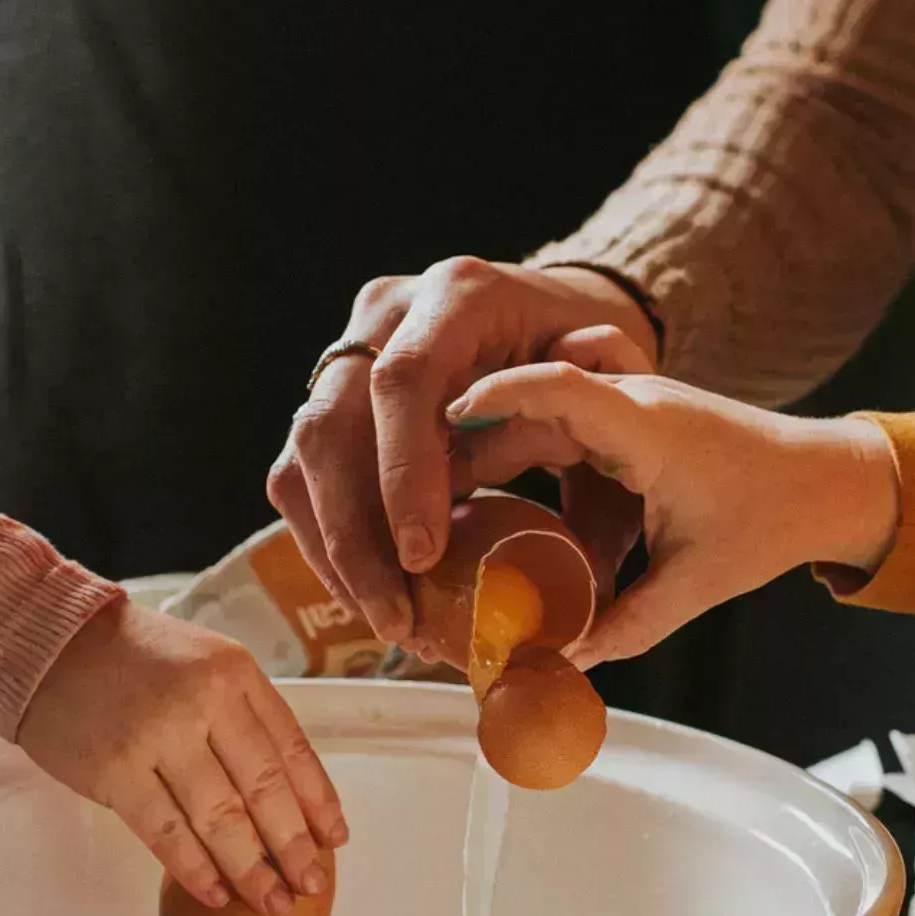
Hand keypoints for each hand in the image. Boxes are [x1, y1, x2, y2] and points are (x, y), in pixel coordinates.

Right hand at [14, 601, 347, 913]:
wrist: (50, 641)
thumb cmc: (133, 656)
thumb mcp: (204, 662)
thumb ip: (243, 714)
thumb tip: (284, 792)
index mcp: (235, 673)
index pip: (291, 748)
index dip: (318, 801)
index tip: (334, 840)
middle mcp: (203, 702)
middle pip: (263, 789)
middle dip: (293, 846)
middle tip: (310, 886)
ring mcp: (157, 737)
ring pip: (220, 818)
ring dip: (251, 870)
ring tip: (272, 903)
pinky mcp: (114, 771)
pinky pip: (166, 832)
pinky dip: (195, 870)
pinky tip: (216, 895)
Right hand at [268, 257, 660, 652]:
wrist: (562, 317)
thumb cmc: (592, 361)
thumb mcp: (612, 396)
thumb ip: (595, 461)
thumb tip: (583, 565)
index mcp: (460, 294)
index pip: (405, 378)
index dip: (403, 470)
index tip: (423, 555)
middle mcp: (389, 312)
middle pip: (331, 423)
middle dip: (356, 534)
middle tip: (398, 617)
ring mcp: (351, 349)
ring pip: (303, 455)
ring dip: (336, 549)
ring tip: (387, 621)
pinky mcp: (333, 394)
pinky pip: (301, 473)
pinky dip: (329, 540)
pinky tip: (369, 593)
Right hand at [442, 361, 901, 665]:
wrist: (829, 480)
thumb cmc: (776, 515)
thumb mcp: (700, 580)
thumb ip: (630, 624)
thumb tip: (562, 664)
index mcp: (649, 425)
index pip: (558, 387)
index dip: (494, 397)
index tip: (438, 423)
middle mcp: (628, 403)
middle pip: (522, 407)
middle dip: (459, 445)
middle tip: (405, 497)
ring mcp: (621, 409)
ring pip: (528, 417)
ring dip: (477, 451)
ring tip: (423, 501)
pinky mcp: (619, 425)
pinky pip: (548, 426)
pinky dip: (507, 452)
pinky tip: (472, 490)